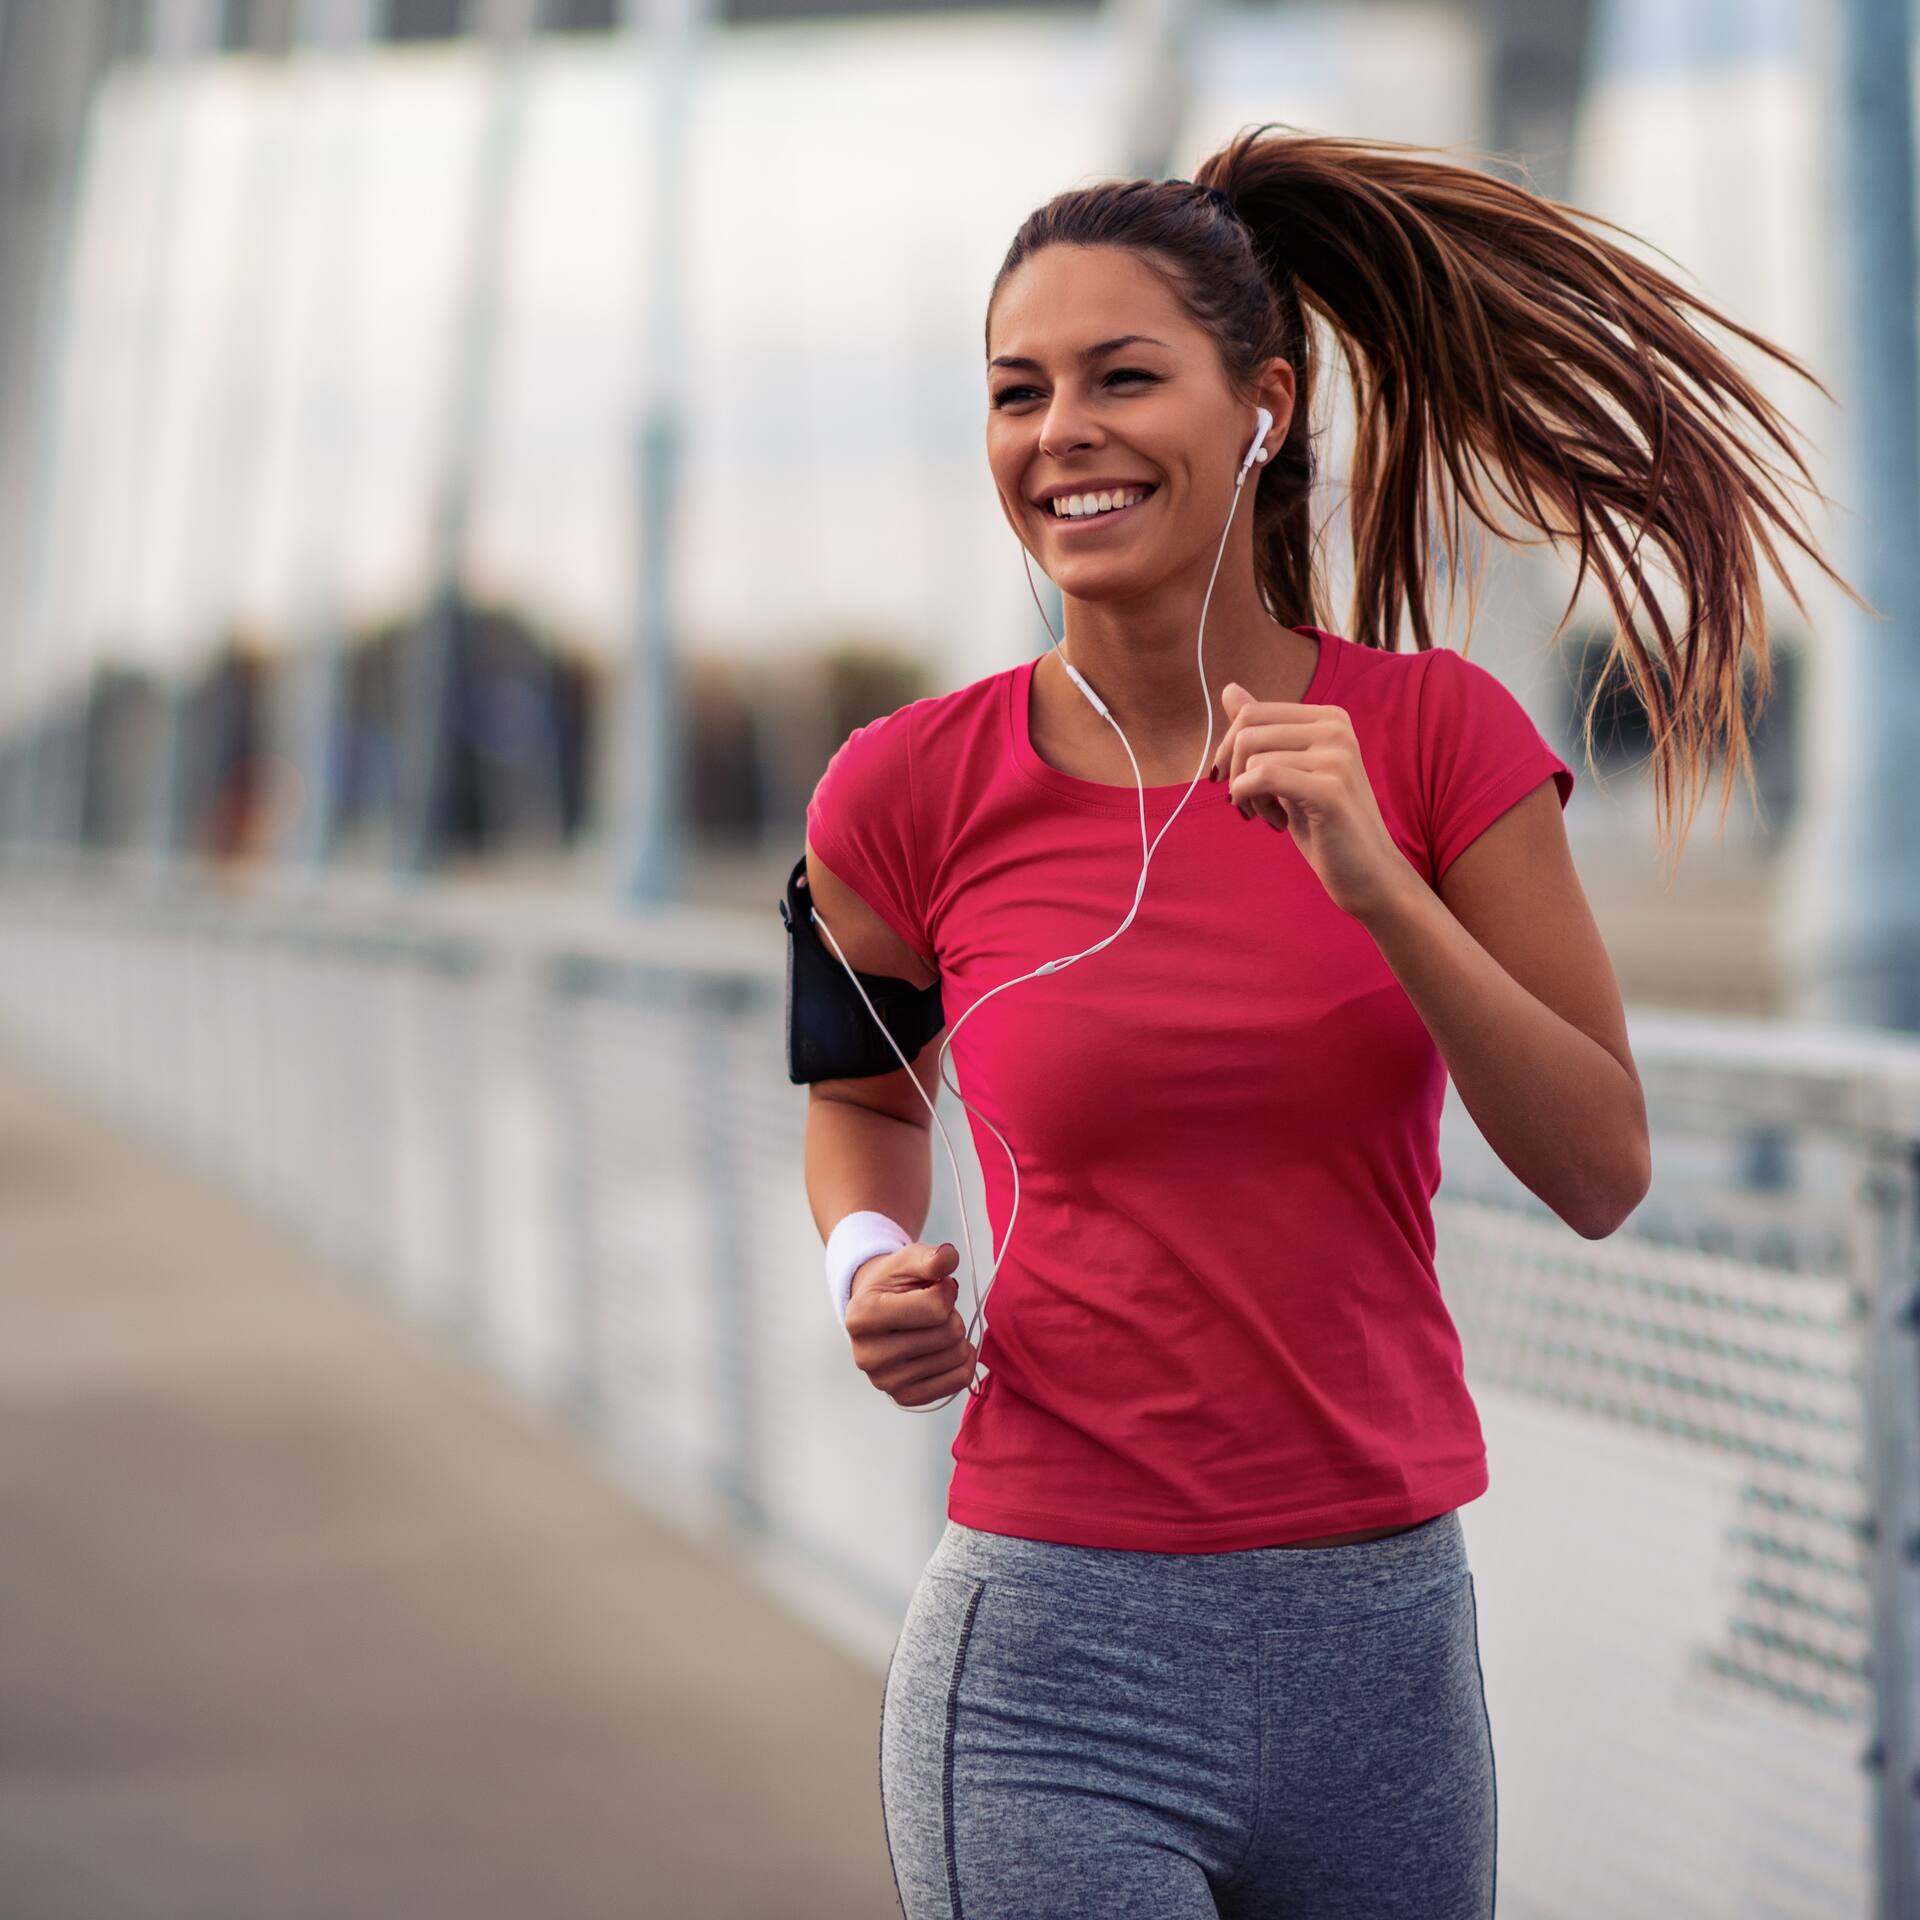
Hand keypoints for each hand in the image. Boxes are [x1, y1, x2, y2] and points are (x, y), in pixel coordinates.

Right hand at [845, 1240, 978, 1407]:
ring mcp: (884, 1382)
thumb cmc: (893, 1285)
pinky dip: (963, 1360)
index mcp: (862, 1316)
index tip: (934, 1286)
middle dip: (951, 1314)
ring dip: (956, 1336)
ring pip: (956, 1356)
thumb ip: (931, 1257)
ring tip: (934, 1327)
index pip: (935, 1308)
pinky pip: (959, 1380)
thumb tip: (949, 1257)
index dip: (946, 1290)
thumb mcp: (908, 1261)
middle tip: (933, 1310)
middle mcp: (867, 1356)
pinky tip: (947, 1348)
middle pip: (948, 1333)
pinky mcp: (904, 1398)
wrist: (876, 1312)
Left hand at [1208, 680, 1409, 920]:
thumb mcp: (1290, 770)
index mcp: (1330, 717)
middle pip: (1247, 730)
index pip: (1252, 712)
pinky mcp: (1330, 788)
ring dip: (1247, 795)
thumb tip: (1229, 688)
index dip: (1229, 749)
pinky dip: (1251, 801)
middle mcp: (1337, 728)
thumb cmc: (1326, 824)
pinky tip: (1274, 822)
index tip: (1236, 781)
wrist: (1368, 872)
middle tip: (1245, 803)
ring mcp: (1337, 756)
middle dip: (1233, 771)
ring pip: (1252, 758)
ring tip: (1269, 817)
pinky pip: (1261, 778)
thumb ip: (1265, 730)